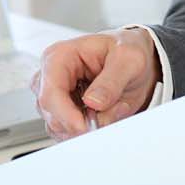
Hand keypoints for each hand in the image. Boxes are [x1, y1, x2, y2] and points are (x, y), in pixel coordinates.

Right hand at [31, 28, 158, 138]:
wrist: (134, 61)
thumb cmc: (126, 52)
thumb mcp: (129, 59)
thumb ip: (112, 81)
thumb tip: (93, 102)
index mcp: (61, 56)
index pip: (50, 93)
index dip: (67, 116)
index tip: (87, 127)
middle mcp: (51, 75)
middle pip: (51, 114)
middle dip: (82, 123)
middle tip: (112, 112)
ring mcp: (55, 94)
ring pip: (59, 127)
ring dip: (88, 127)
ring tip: (113, 108)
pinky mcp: (62, 110)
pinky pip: (68, 132)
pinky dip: (88, 131)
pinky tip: (104, 114)